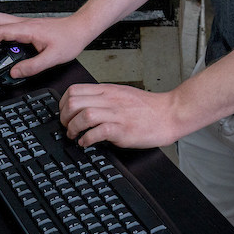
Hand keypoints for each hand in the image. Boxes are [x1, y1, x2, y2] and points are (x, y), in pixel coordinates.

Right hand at [0, 11, 92, 80]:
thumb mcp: (53, 58)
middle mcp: (25, 23)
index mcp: (28, 29)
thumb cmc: (71, 38)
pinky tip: (5, 49)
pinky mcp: (29, 27)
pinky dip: (0, 36)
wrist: (81, 28)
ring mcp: (26, 24)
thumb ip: (32, 67)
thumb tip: (14, 72)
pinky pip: (8, 27)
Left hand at [59, 83, 181, 148]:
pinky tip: (87, 143)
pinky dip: (86, 140)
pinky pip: (97, 132)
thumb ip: (104, 98)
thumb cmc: (148, 108)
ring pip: (83, 115)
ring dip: (73, 129)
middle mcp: (110, 99)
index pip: (74, 90)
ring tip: (75, 136)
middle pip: (74, 102)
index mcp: (108, 90)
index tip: (65, 115)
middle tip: (67, 127)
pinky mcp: (123, 129)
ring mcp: (116, 114)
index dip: (63, 104)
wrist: (170, 113)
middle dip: (64, 118)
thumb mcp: (122, 94)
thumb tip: (84, 107)